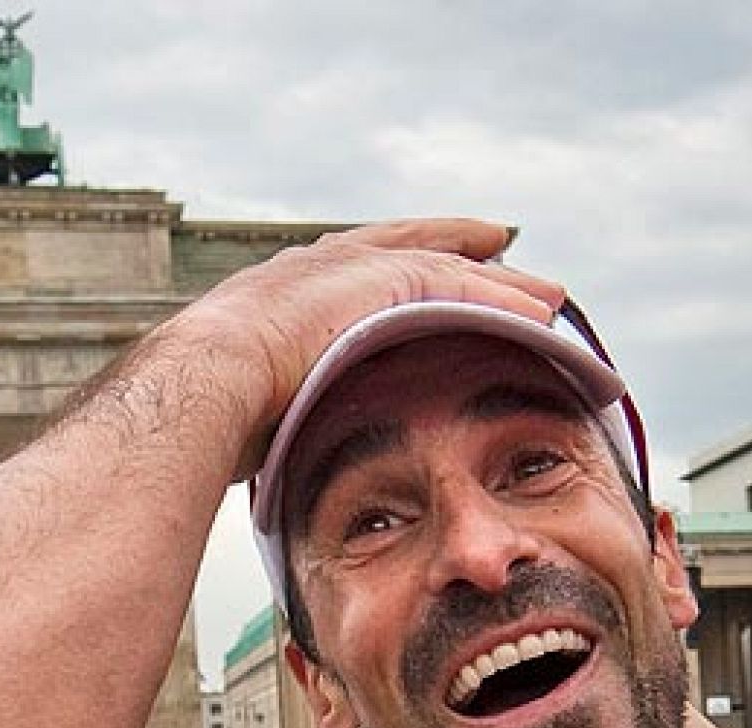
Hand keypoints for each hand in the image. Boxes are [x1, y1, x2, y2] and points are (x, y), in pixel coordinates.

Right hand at [152, 218, 567, 477]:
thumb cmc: (206, 409)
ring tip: (546, 294)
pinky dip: (502, 300)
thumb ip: (272, 411)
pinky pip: (461, 289)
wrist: (205, 379)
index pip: (348, 274)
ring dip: (498, 283)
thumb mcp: (246, 404)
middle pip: (406, 251)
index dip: (389, 272)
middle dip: (456, 252)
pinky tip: (542, 313)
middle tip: (501, 248)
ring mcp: (350, 270)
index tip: (415, 273)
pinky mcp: (383, 283)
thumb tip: (269, 454)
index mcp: (284, 293)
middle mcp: (319, 268)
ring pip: (444, 269)